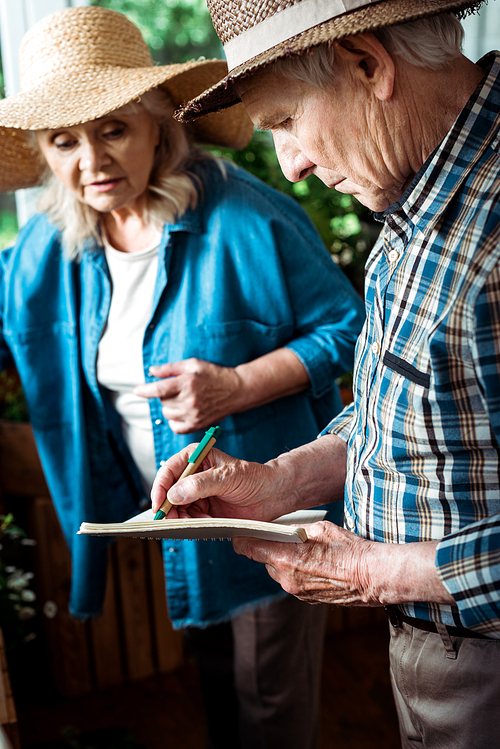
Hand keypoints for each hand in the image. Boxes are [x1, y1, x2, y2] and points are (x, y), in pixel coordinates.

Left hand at [134, 358, 240, 433]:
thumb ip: (170, 368)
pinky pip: (175, 427)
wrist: (236, 390)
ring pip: (167, 414)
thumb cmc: (214, 374)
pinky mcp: (198, 425)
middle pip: (162, 402)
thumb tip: (151, 371)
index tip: (137, 390)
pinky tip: (182, 412)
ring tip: (182, 399)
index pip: (158, 390)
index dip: (145, 390)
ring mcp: (194, 415)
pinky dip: (174, 420)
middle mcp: (189, 401)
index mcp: (187, 383)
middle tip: (176, 389)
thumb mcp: (192, 364)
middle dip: (164, 395)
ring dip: (169, 407)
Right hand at [151, 434, 347, 522]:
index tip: (160, 504)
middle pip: (169, 492)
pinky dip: (193, 524)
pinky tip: (206, 523)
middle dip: (170, 507)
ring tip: (199, 521)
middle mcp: (193, 474)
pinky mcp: (204, 509)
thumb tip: (174, 494)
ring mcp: (197, 493)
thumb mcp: (227, 478)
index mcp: (196, 458)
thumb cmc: (254, 479)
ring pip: (177, 508)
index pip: (169, 470)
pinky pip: (189, 518)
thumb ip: (200, 485)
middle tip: (173, 520)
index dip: (161, 487)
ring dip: (183, 517)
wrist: (272, 495)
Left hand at [233, 524, 455, 606]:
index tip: (243, 533)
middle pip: (263, 560)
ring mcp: (297, 592)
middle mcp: (287, 578)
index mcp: (286, 558)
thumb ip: (295, 530)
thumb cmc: (349, 549)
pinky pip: (292, 582)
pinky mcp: (307, 599)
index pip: (248, 548)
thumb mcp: (320, 529)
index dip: (243, 539)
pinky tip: (313, 564)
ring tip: (303, 550)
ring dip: (283, 561)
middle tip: (281, 537)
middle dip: (269, 548)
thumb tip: (282, 529)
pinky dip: (296, 572)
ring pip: (278, 572)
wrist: (373, 577)